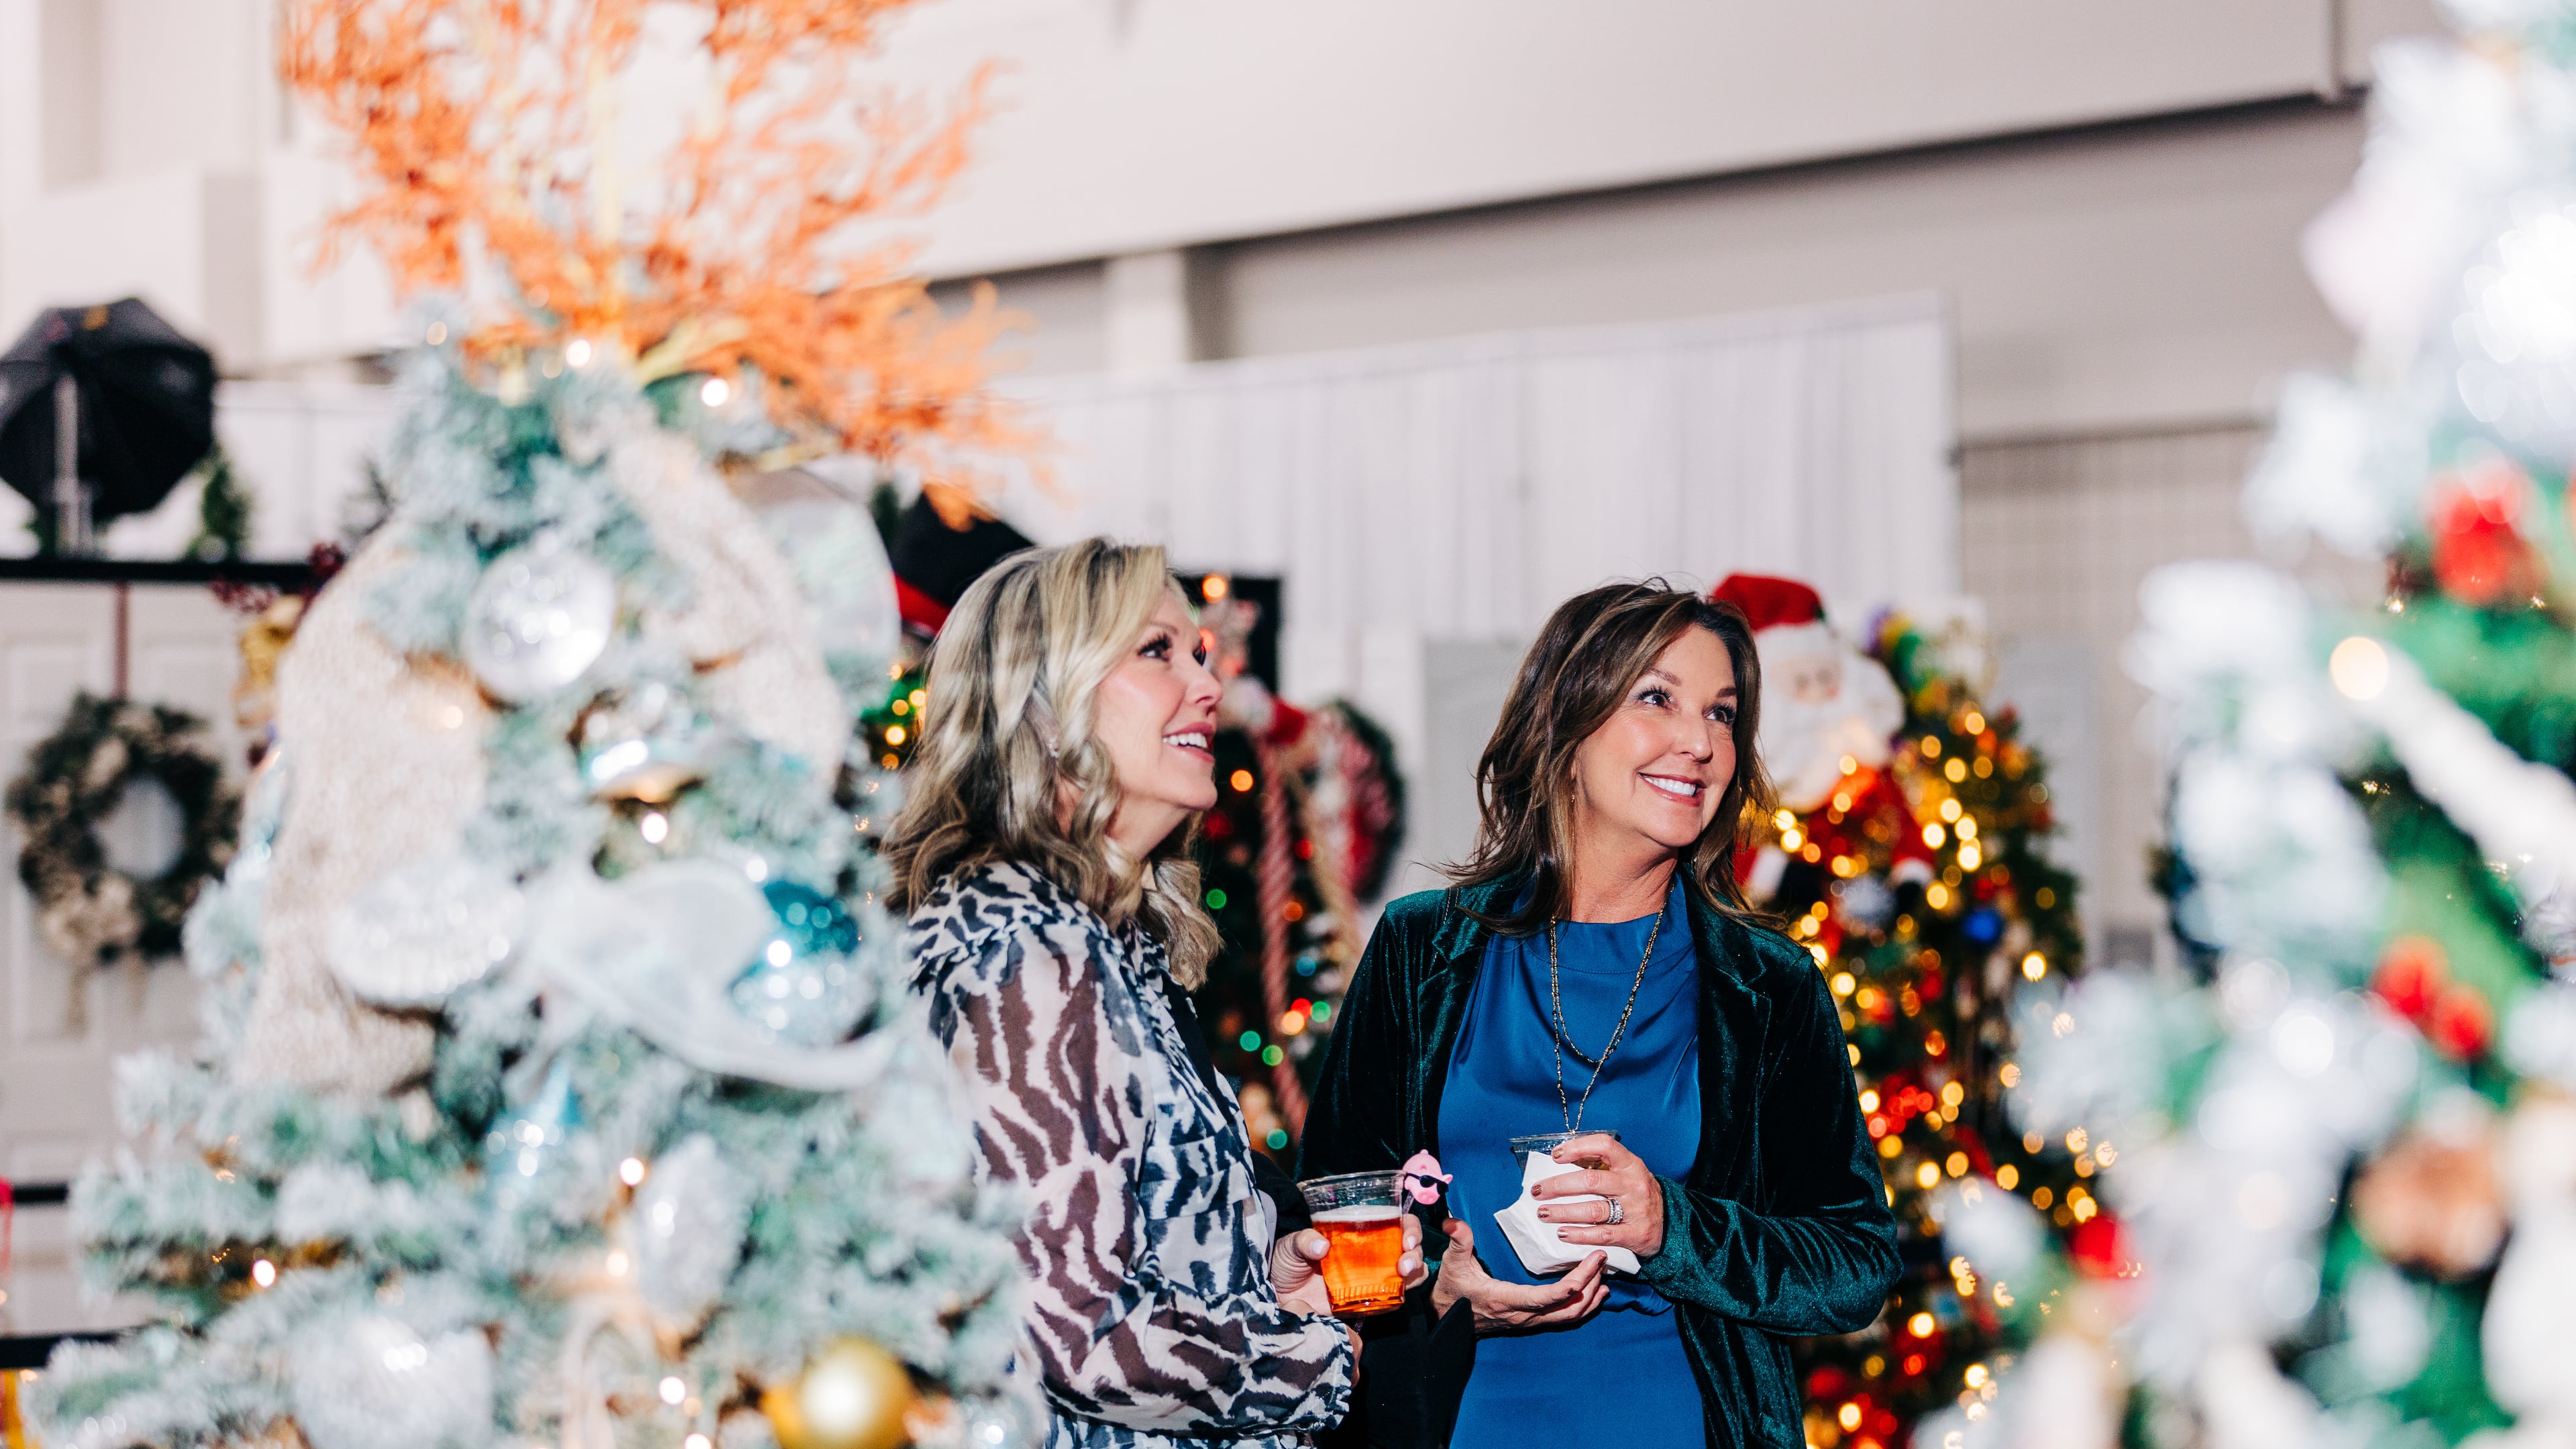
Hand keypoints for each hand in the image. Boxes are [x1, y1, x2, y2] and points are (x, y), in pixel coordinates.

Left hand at [1269, 1216, 1427, 1317]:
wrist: (1279, 1297)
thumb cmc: (1286, 1263)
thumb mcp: (1290, 1245)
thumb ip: (1303, 1241)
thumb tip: (1322, 1246)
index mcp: (1358, 1232)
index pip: (1394, 1221)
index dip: (1409, 1226)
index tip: (1406, 1237)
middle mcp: (1372, 1253)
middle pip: (1409, 1246)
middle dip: (1416, 1250)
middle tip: (1405, 1260)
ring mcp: (1372, 1277)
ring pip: (1410, 1271)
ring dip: (1415, 1270)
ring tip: (1403, 1273)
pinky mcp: (1368, 1301)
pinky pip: (1395, 1297)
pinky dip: (1404, 1294)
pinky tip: (1397, 1293)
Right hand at [1428, 1217, 1608, 1334]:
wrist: (1446, 1320)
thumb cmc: (1452, 1290)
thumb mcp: (1452, 1264)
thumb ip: (1458, 1241)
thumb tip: (1454, 1221)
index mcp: (1506, 1300)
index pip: (1546, 1298)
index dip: (1572, 1285)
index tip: (1591, 1264)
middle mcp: (1522, 1316)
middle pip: (1567, 1308)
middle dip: (1589, 1285)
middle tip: (1602, 1260)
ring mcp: (1528, 1322)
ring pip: (1569, 1316)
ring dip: (1590, 1298)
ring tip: (1604, 1277)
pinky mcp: (1531, 1322)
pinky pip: (1563, 1318)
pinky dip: (1583, 1307)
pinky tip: (1594, 1295)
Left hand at [1529, 1132, 1666, 1258]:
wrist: (1671, 1224)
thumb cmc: (1638, 1194)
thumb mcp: (1627, 1173)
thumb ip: (1601, 1165)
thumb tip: (1562, 1159)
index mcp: (1631, 1164)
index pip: (1604, 1146)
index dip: (1577, 1148)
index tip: (1555, 1156)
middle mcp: (1634, 1184)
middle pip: (1591, 1181)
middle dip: (1559, 1185)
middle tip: (1537, 1191)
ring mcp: (1636, 1210)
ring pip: (1593, 1209)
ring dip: (1563, 1212)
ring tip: (1543, 1213)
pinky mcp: (1634, 1234)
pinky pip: (1601, 1234)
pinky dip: (1579, 1234)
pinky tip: (1563, 1233)